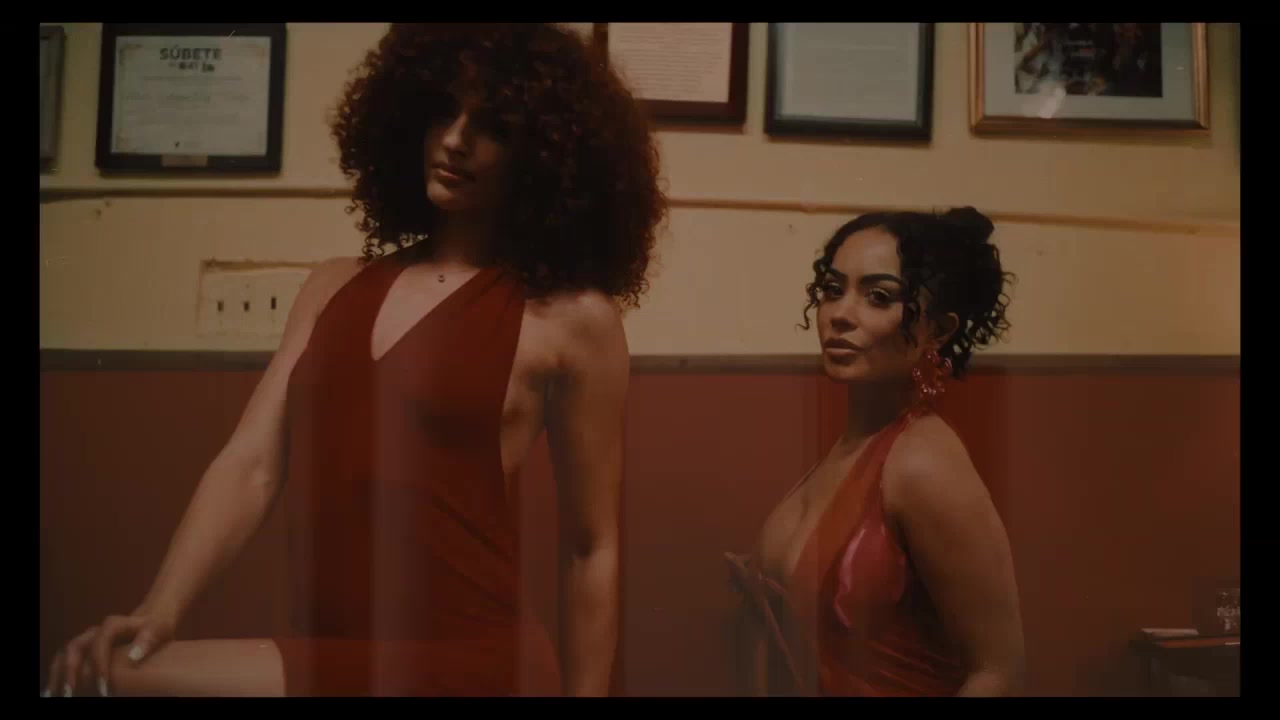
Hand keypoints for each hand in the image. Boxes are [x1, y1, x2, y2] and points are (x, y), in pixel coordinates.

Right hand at [44, 610, 175, 696]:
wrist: (151, 619)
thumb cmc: (156, 628)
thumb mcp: (158, 630)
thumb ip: (148, 640)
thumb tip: (133, 656)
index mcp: (112, 625)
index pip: (100, 644)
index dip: (99, 666)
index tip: (104, 688)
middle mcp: (95, 631)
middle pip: (74, 648)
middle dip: (71, 672)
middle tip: (71, 695)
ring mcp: (86, 639)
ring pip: (65, 654)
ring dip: (59, 674)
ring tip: (58, 695)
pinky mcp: (84, 649)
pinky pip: (66, 660)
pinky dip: (59, 675)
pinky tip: (56, 691)